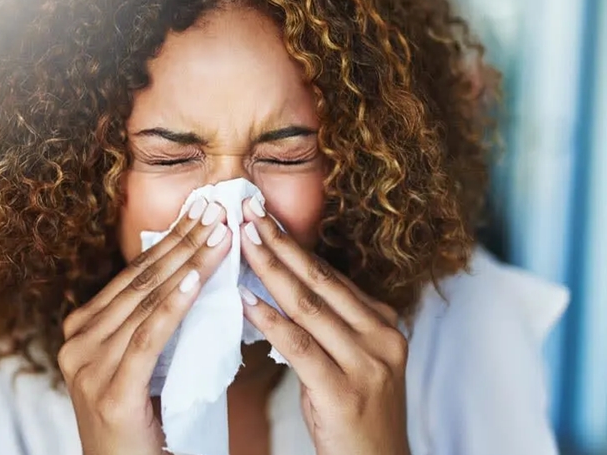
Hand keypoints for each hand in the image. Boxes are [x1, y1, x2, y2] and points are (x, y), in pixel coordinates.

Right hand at [58, 199, 230, 454]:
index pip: (132, 277)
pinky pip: (148, 340)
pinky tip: (195, 281)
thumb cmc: (141, 427)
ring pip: (146, 303)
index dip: (169, 241)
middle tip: (215, 210)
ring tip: (220, 236)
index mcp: (81, 332)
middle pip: (139, 283)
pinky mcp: (111, 393)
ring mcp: (88, 367)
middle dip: (182, 242)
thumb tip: (191, 277)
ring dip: (188, 265)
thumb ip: (151, 327)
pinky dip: (173, 307)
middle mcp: (76, 343)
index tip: (201, 212)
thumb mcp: (141, 368)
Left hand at [237, 196, 410, 454]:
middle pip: (320, 281)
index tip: (263, 217)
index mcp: (384, 323)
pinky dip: (269, 320)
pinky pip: (299, 346)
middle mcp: (382, 336)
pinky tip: (245, 299)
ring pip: (309, 306)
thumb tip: (279, 283)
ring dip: (270, 269)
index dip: (294, 244)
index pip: (331, 275)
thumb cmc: (353, 413)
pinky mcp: (344, 391)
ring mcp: (367, 363)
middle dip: (280, 243)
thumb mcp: (348, 359)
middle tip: (247, 212)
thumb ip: (324, 324)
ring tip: (241, 242)